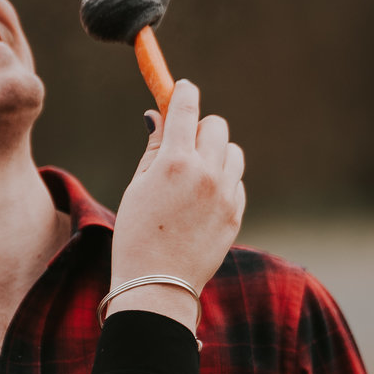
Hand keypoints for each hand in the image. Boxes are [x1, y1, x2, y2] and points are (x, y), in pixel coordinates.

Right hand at [109, 79, 245, 326]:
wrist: (157, 284)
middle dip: (199, 127)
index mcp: (175, 162)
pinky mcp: (236, 213)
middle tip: (183, 144)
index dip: (182, 92)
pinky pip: (236, 181)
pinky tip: (203, 200)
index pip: (186, 106)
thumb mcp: (137, 186)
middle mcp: (206, 173)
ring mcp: (225, 194)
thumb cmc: (137, 235)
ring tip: (196, 175)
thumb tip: (159, 115)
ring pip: (232, 151)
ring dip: (217, 153)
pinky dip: (223, 181)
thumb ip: (154, 148)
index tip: (181, 88)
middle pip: (215, 125)